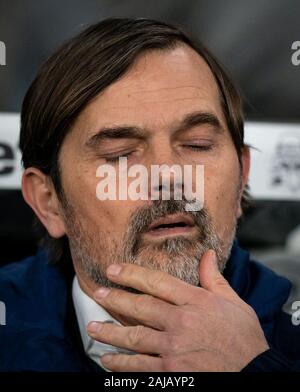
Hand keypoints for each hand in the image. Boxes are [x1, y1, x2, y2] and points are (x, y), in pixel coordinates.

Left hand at [87, 250, 268, 370]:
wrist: (255, 374)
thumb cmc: (245, 339)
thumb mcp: (234, 303)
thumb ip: (214, 279)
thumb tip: (207, 254)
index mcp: (196, 302)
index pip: (157, 282)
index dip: (132, 274)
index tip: (113, 270)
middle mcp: (181, 323)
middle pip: (140, 307)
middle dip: (115, 299)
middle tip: (98, 293)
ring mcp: (174, 350)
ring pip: (134, 337)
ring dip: (110, 332)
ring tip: (93, 327)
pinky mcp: (172, 374)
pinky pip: (140, 367)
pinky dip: (122, 364)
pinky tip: (108, 360)